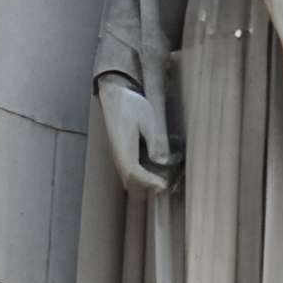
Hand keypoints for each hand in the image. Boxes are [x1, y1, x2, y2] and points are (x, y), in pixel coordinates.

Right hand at [98, 76, 173, 195]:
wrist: (115, 95)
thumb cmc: (131, 105)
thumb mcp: (147, 119)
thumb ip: (155, 140)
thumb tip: (160, 160)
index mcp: (123, 146)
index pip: (133, 173)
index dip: (148, 182)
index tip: (163, 185)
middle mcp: (118, 154)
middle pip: (130, 181)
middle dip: (148, 187)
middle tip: (167, 186)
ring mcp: (118, 155)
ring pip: (129, 177)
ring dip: (144, 182)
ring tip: (164, 181)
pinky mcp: (121, 152)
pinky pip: (129, 170)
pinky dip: (142, 176)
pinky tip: (156, 172)